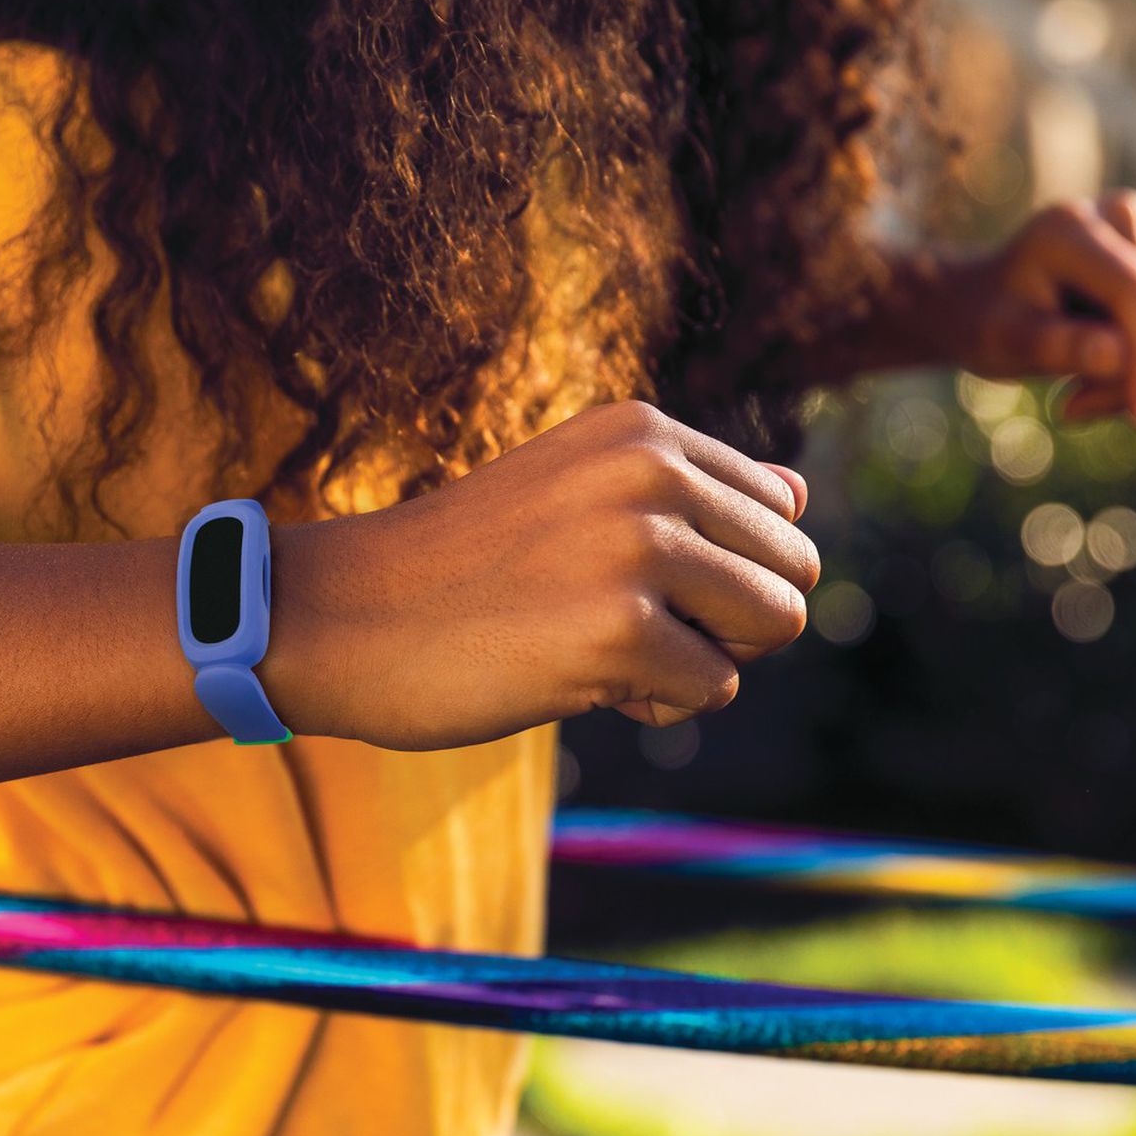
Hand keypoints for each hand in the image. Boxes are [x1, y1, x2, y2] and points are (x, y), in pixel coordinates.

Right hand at [264, 401, 818, 750]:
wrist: (335, 618)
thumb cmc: (455, 569)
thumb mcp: (572, 496)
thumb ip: (687, 491)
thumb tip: (801, 492)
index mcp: (641, 429)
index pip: (778, 510)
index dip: (716, 569)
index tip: (621, 578)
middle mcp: (649, 471)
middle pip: (793, 572)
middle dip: (725, 622)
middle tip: (617, 625)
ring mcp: (636, 547)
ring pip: (774, 627)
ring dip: (701, 663)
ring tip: (602, 651)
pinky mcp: (619, 628)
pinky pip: (712, 691)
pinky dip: (653, 706)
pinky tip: (573, 681)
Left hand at [941, 191, 1135, 427]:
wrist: (990, 305)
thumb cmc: (989, 324)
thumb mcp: (1004, 342)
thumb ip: (1060, 347)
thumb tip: (1119, 355)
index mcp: (1072, 227)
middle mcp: (1125, 214)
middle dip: (1135, 376)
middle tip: (1072, 406)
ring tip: (1082, 385)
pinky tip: (1113, 373)